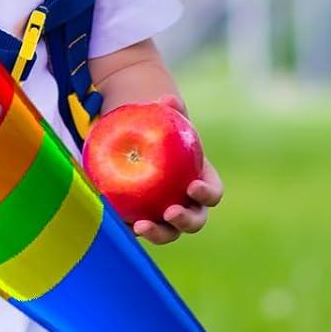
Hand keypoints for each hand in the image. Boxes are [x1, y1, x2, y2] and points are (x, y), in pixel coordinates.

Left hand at [132, 91, 221, 244]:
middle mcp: (189, 206)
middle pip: (195, 221)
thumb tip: (168, 98)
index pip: (213, 194)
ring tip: (141, 226)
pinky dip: (130, 227)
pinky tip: (117, 221)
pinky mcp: (146, 221)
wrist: (142, 147)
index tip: (192, 187)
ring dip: (158, 233)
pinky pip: (140, 228)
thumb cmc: (163, 134)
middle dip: (185, 221)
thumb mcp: (168, 121)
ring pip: (169, 232)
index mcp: (202, 183)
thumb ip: (171, 110)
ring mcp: (168, 219)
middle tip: (170, 212)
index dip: (207, 194)